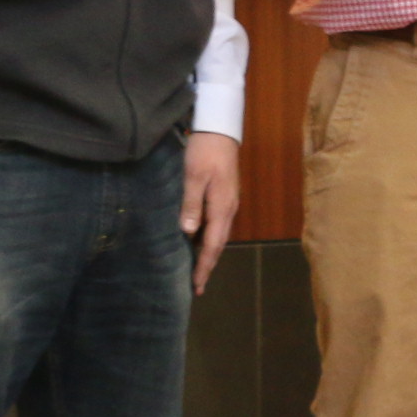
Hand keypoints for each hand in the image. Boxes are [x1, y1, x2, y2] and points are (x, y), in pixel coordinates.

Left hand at [181, 131, 241, 293]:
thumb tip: (188, 233)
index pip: (213, 245)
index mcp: (221, 207)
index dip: (204, 266)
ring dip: (207, 253)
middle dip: (207, 265)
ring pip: (217, 235)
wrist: (220, 129)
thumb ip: (191, 203)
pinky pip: (216, 225)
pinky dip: (207, 239)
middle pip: (218, 244)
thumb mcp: (193, 176)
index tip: (196, 286)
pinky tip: (197, 242)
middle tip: (196, 286)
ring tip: (195, 270)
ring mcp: (227, 203)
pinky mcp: (223, 196)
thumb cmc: (204, 151)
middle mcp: (228, 209)